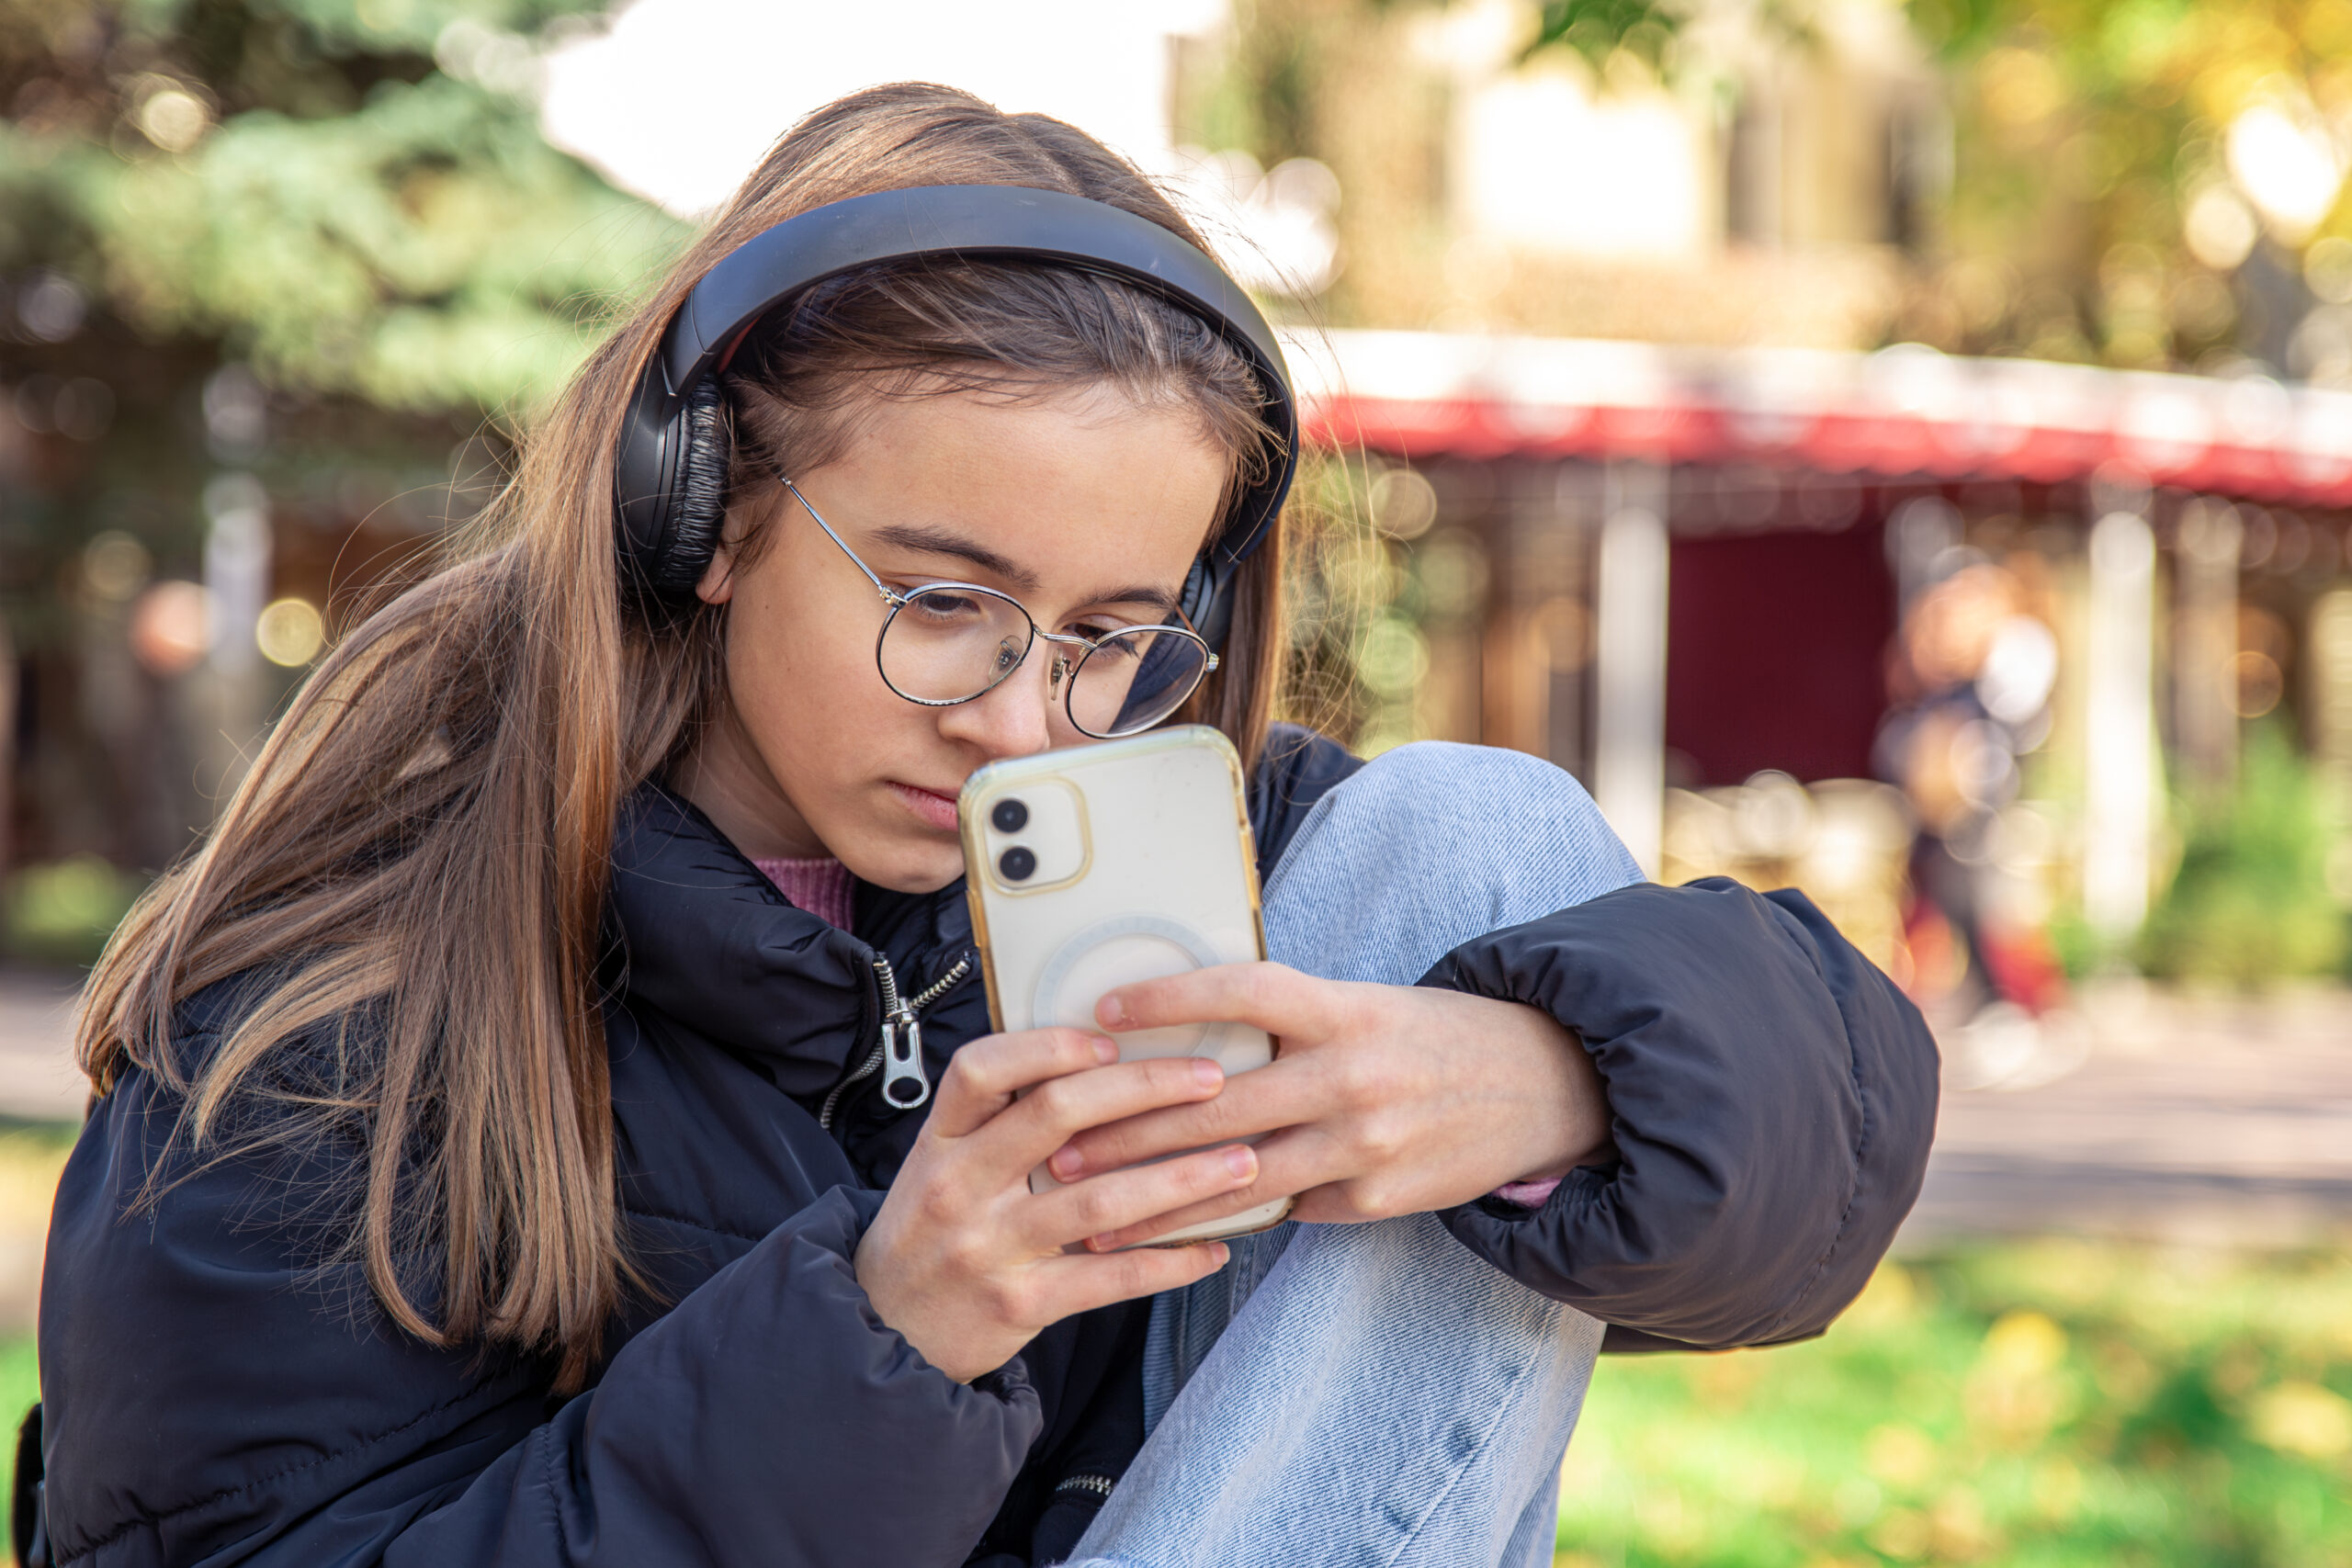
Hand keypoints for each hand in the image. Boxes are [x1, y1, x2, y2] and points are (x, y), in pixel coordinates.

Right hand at [853, 1027, 1257, 1383]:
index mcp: (941, 1140)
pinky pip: (1109, 1278)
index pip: (982, 1068)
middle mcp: (959, 1185)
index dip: (1049, 1044)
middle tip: (1211, 1078)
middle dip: (1145, 1087)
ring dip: (1182, 1178)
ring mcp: (988, 1247)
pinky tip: (1212, 1251)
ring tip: (1243, 1162)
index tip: (1113, 1038)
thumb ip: (998, 1121)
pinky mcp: (1018, 1304)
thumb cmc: (931, 1234)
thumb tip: (1097, 1062)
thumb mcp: (940, 1164)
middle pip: (1055, 1114)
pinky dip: (1169, 1263)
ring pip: (1099, 1199)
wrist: (884, 1335)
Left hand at [1044, 964, 1612, 1247]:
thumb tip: (1187, 1039)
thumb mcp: (1365, 1004)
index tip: (1101, 1009)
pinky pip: (1284, 1208)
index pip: (1244, 992)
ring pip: (1239, 1176)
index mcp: (1346, 1009)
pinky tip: (1168, 1230)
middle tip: (1059, 1145)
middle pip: (1220, 1103)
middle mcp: (1352, 1076)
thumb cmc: (1431, 1035)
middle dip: (1129, 1129)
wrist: (1543, 1087)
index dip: (1170, 997)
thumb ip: (1289, 1022)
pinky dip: (1225, 1218)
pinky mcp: (1375, 1198)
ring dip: (1157, 1196)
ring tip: (1092, 1207)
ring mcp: (1364, 1144)